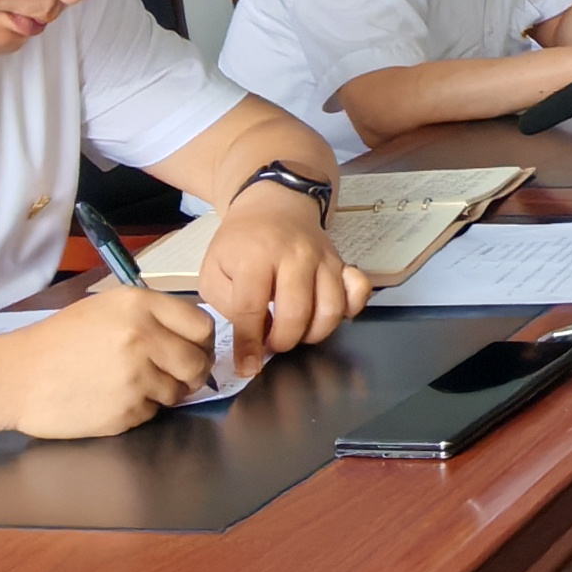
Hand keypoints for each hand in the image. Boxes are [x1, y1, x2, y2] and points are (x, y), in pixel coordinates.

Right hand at [0, 285, 212, 438]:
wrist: (14, 377)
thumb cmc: (59, 341)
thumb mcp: (107, 308)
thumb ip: (154, 317)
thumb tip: (196, 338)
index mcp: (140, 305)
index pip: (203, 326)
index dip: (202, 342)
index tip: (193, 349)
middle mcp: (143, 338)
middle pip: (198, 363)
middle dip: (191, 372)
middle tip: (173, 374)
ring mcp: (136, 377)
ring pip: (178, 392)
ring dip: (163, 392)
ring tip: (128, 383)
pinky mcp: (125, 411)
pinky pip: (152, 412)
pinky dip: (138, 409)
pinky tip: (111, 398)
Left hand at [197, 183, 370, 354]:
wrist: (274, 204)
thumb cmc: (240, 243)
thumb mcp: (213, 269)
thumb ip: (227, 305)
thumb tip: (252, 336)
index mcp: (255, 256)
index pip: (252, 309)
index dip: (249, 344)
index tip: (247, 366)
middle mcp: (294, 255)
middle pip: (297, 313)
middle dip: (283, 341)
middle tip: (271, 344)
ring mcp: (323, 257)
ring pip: (331, 309)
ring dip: (313, 333)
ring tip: (296, 332)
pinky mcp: (342, 261)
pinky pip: (358, 291)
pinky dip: (350, 310)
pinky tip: (328, 314)